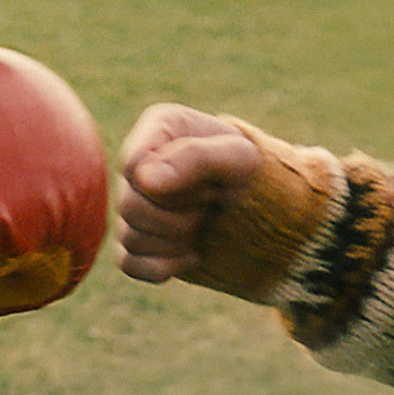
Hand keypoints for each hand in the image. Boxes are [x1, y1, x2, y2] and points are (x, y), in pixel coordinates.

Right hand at [115, 103, 267, 284]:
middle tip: (212, 206)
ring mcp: (134, 206)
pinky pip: (131, 264)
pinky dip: (164, 266)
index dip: (172, 183)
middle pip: (129, 206)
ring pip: (131, 237)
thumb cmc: (251, 173)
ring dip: (176, 239)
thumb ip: (195, 157)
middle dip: (179, 215)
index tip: (210, 183)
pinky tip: (192, 252)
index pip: (133, 165)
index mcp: (159, 129)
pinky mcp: (138, 243)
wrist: (264, 209)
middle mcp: (139, 166)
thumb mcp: (238, 157)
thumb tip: (144, 180)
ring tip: (204, 224)